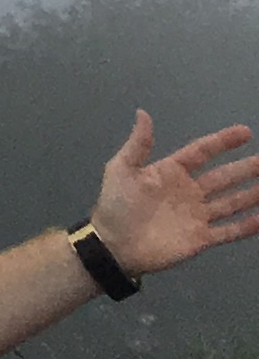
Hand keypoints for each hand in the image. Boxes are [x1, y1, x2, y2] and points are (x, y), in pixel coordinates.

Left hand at [89, 110, 258, 275]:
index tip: (245, 132)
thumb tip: (143, 112)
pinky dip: (246, 226)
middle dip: (246, 168)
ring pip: (232, 202)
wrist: (114, 245)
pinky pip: (228, 231)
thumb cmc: (116, 204)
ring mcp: (197, 215)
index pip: (202, 152)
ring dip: (251, 195)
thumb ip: (138, 144)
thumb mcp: (122, 169)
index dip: (223, 142)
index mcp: (172, 171)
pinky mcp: (201, 239)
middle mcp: (189, 191)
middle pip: (224, 176)